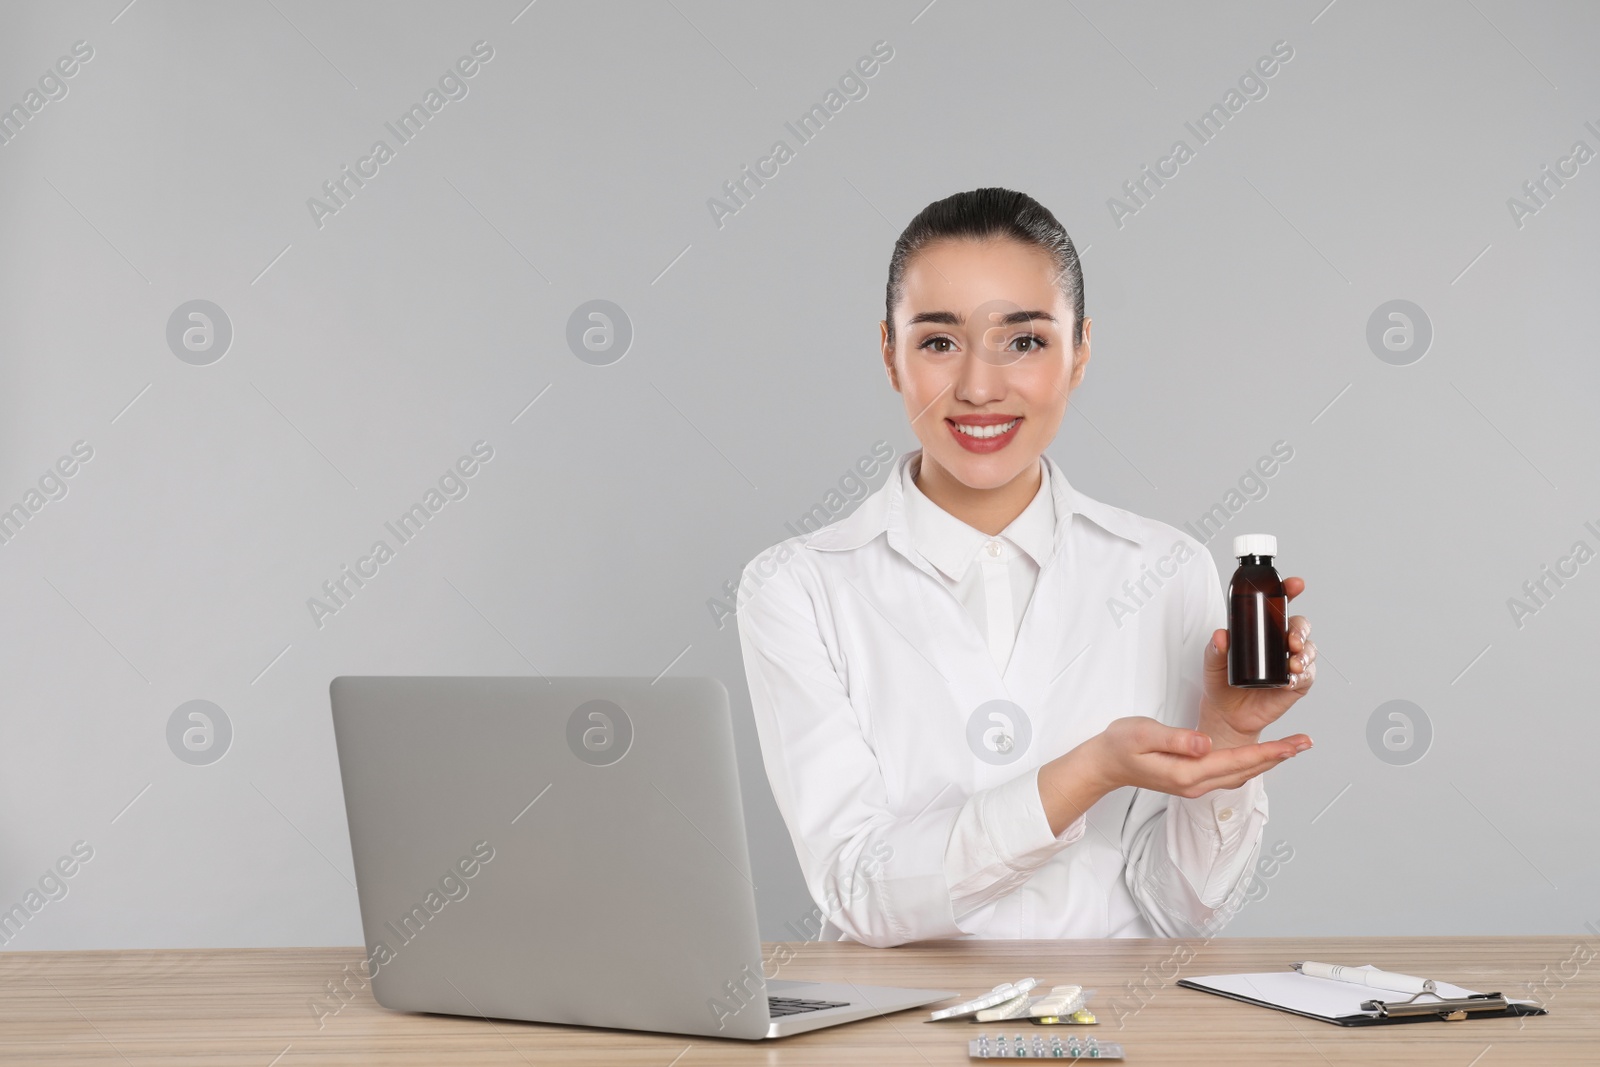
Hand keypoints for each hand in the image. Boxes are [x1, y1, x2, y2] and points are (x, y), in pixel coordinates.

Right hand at [1038, 715, 1307, 832]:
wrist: (1103, 764)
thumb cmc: (1120, 745)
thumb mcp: (1143, 733)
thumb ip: (1176, 738)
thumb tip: (1205, 742)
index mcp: (1187, 772)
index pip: (1236, 761)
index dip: (1268, 751)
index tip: (1292, 743)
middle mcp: (1195, 783)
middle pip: (1245, 770)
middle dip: (1277, 756)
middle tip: (1304, 742)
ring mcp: (1194, 784)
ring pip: (1239, 774)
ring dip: (1267, 761)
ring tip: (1291, 748)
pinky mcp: (1191, 779)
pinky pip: (1228, 773)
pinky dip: (1249, 764)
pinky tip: (1258, 756)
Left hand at [1198, 576, 1317, 749]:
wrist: (1225, 713)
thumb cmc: (1221, 681)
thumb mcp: (1213, 661)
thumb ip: (1215, 648)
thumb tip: (1221, 635)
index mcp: (1262, 629)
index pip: (1280, 605)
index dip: (1290, 592)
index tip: (1295, 585)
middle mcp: (1280, 642)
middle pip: (1300, 626)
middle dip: (1300, 629)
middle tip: (1290, 639)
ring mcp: (1290, 662)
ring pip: (1308, 650)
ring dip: (1304, 654)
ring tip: (1293, 663)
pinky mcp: (1295, 684)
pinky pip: (1306, 677)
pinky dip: (1301, 676)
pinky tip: (1291, 679)